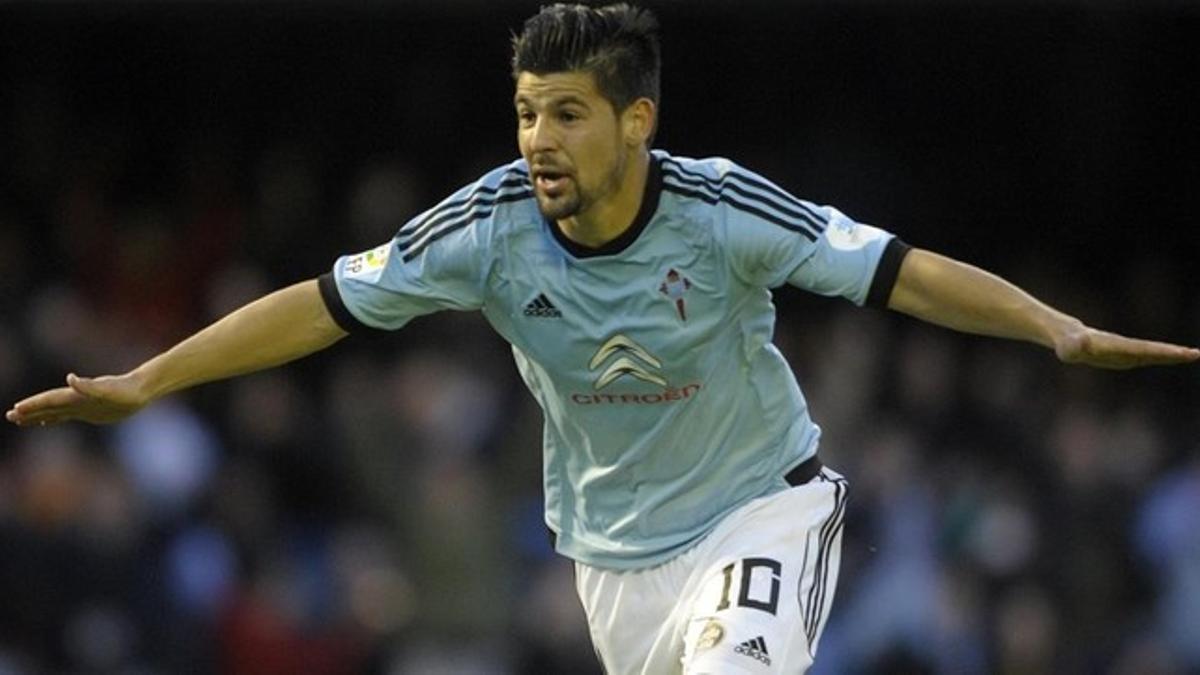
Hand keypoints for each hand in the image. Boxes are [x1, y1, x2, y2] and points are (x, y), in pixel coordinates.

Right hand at [5, 372, 149, 426]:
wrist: (140, 390)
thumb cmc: (126, 390)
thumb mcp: (108, 390)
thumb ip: (88, 386)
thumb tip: (69, 378)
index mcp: (77, 395)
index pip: (50, 399)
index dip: (34, 404)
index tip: (17, 409)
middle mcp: (76, 399)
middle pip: (47, 405)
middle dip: (29, 411)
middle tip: (9, 416)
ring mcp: (81, 405)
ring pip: (53, 411)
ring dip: (36, 415)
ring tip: (19, 420)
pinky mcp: (89, 412)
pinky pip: (65, 416)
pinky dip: (53, 418)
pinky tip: (46, 422)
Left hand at [1054, 325, 1199, 368]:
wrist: (1067, 336)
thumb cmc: (1067, 345)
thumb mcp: (1069, 348)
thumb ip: (1075, 345)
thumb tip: (1082, 340)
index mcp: (1117, 347)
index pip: (1143, 350)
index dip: (1162, 352)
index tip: (1182, 352)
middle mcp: (1125, 348)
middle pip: (1152, 351)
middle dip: (1173, 353)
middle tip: (1196, 354)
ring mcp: (1126, 352)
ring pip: (1151, 353)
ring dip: (1171, 355)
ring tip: (1193, 354)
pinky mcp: (1123, 356)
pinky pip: (1146, 356)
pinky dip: (1161, 357)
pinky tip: (1174, 357)